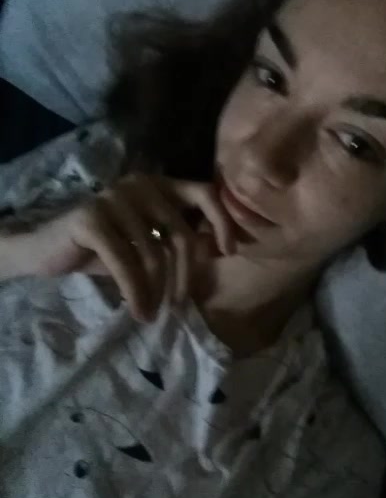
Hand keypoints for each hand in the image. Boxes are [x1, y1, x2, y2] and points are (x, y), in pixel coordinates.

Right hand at [21, 172, 234, 319]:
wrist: (45, 250)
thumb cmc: (102, 249)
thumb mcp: (146, 242)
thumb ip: (176, 238)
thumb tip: (220, 250)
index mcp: (157, 184)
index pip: (204, 192)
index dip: (222, 222)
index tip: (227, 253)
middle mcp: (139, 184)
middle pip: (181, 233)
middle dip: (184, 276)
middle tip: (179, 305)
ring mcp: (114, 198)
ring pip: (154, 253)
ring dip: (157, 292)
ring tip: (153, 314)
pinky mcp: (91, 218)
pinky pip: (126, 263)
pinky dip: (136, 293)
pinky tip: (139, 312)